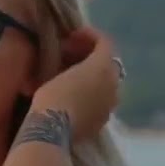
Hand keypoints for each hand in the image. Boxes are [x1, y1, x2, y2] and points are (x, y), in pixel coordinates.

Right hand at [30, 26, 123, 142]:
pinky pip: (102, 101)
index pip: (104, 42)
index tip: (73, 35)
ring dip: (94, 78)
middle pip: (109, 63)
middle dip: (93, 57)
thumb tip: (67, 61)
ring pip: (107, 84)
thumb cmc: (51, 96)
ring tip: (75, 79)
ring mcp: (111, 104)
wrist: (52, 130)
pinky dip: (93, 95)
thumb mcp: (54, 72)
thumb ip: (68, 63)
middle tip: (72, 57)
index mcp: (103, 67)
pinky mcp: (105, 120)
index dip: (90, 35)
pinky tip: (77, 99)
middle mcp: (114, 84)